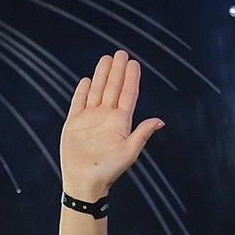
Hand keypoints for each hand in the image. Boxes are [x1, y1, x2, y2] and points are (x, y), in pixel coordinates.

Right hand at [61, 51, 162, 199]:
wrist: (84, 182)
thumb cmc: (108, 171)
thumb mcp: (129, 153)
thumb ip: (142, 134)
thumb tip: (160, 121)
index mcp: (121, 122)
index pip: (127, 95)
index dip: (131, 79)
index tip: (134, 63)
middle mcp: (106, 117)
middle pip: (113, 88)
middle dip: (117, 70)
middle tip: (121, 53)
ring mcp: (90, 119)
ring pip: (97, 91)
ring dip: (101, 75)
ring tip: (106, 58)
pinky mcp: (74, 123)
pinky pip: (78, 102)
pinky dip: (82, 91)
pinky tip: (87, 80)